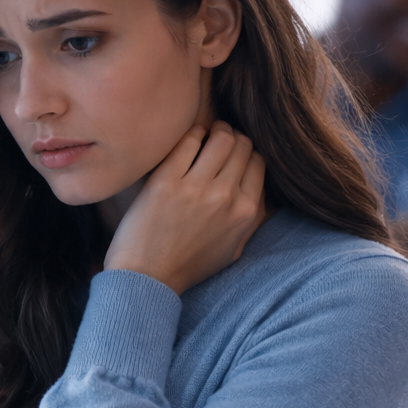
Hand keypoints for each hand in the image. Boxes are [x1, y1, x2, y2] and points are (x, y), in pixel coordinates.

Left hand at [104, 121, 265, 294]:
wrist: (147, 277)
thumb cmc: (189, 265)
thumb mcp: (234, 249)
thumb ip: (252, 219)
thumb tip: (260, 191)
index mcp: (246, 212)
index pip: (258, 162)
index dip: (246, 153)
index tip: (234, 152)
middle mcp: (226, 197)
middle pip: (242, 146)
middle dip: (233, 137)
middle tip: (220, 137)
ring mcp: (196, 187)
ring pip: (221, 138)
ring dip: (215, 130)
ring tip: (207, 133)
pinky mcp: (167, 180)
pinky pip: (189, 141)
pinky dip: (193, 133)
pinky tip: (189, 139)